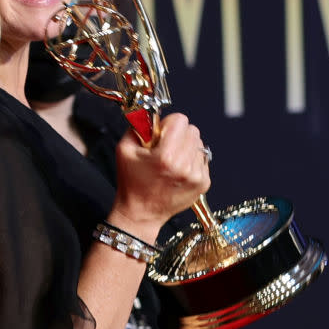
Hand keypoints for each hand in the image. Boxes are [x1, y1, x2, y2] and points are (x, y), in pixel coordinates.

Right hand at [113, 113, 210, 232]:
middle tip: (164, 149)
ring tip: (171, 162)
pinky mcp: (203, 183)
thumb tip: (152, 114)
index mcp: (166, 157)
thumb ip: (138, 126)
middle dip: (178, 135)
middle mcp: (185, 166)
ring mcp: (197, 176)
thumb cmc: (131, 183)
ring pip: (199, 144)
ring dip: (186, 147)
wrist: (141, 214)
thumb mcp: (125, 150)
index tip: (160, 135)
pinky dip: (191, 160)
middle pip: (192, 130)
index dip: (168, 124)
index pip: (181, 120)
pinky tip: (178, 171)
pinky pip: (203, 158)